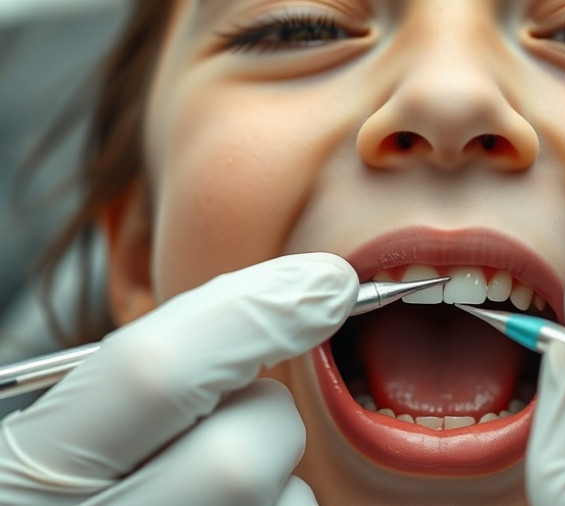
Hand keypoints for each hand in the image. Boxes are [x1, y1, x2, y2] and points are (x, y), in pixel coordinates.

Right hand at [0, 253, 357, 504]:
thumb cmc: (55, 487)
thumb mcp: (55, 425)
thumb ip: (134, 378)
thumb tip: (266, 311)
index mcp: (27, 478)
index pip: (155, 374)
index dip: (255, 314)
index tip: (327, 281)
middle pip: (241, 455)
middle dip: (265, 408)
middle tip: (240, 397)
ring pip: (283, 499)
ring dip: (274, 462)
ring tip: (210, 468)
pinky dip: (280, 500)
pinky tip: (231, 503)